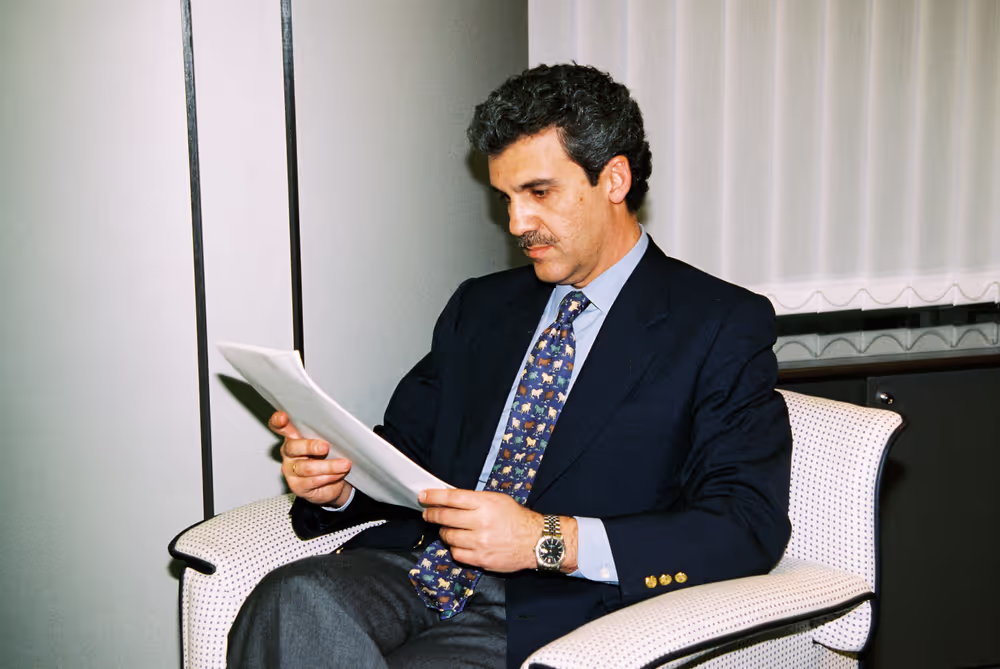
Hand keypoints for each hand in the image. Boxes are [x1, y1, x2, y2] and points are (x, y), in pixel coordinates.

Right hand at [271, 411, 353, 506]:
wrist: (332, 484)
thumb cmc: (328, 457)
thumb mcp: (327, 442)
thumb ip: (325, 434)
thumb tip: (337, 428)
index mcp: (293, 437)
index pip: (280, 427)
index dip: (277, 421)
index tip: (282, 417)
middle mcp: (289, 453)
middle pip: (293, 447)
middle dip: (310, 446)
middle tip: (325, 447)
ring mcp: (291, 470)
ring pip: (306, 467)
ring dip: (328, 466)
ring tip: (344, 464)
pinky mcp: (297, 486)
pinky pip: (313, 481)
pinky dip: (329, 476)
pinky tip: (339, 474)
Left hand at [420, 489, 575, 572]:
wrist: (535, 541)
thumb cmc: (516, 518)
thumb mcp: (497, 500)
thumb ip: (474, 499)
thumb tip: (449, 499)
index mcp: (485, 503)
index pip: (452, 498)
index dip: (433, 497)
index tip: (422, 496)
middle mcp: (480, 522)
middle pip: (445, 517)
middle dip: (432, 514)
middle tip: (427, 513)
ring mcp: (479, 542)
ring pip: (448, 537)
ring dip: (444, 532)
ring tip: (448, 529)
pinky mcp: (480, 559)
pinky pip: (456, 553)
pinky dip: (455, 547)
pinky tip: (459, 543)